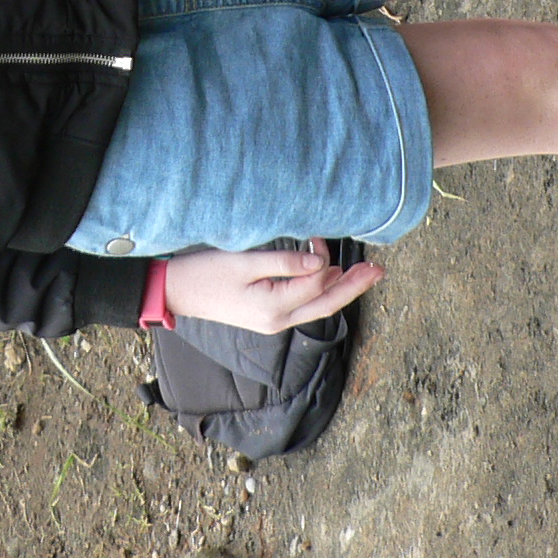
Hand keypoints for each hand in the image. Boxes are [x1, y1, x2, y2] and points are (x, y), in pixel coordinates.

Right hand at [161, 240, 383, 330]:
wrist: (177, 292)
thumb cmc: (206, 273)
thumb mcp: (245, 262)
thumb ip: (285, 262)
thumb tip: (321, 262)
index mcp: (275, 308)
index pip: (316, 283)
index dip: (324, 259)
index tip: (318, 235)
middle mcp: (279, 321)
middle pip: (327, 304)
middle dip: (354, 286)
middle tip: (379, 270)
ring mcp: (273, 321)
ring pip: (317, 306)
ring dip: (340, 288)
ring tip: (364, 273)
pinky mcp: (267, 315)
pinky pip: (302, 305)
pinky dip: (319, 290)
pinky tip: (329, 277)